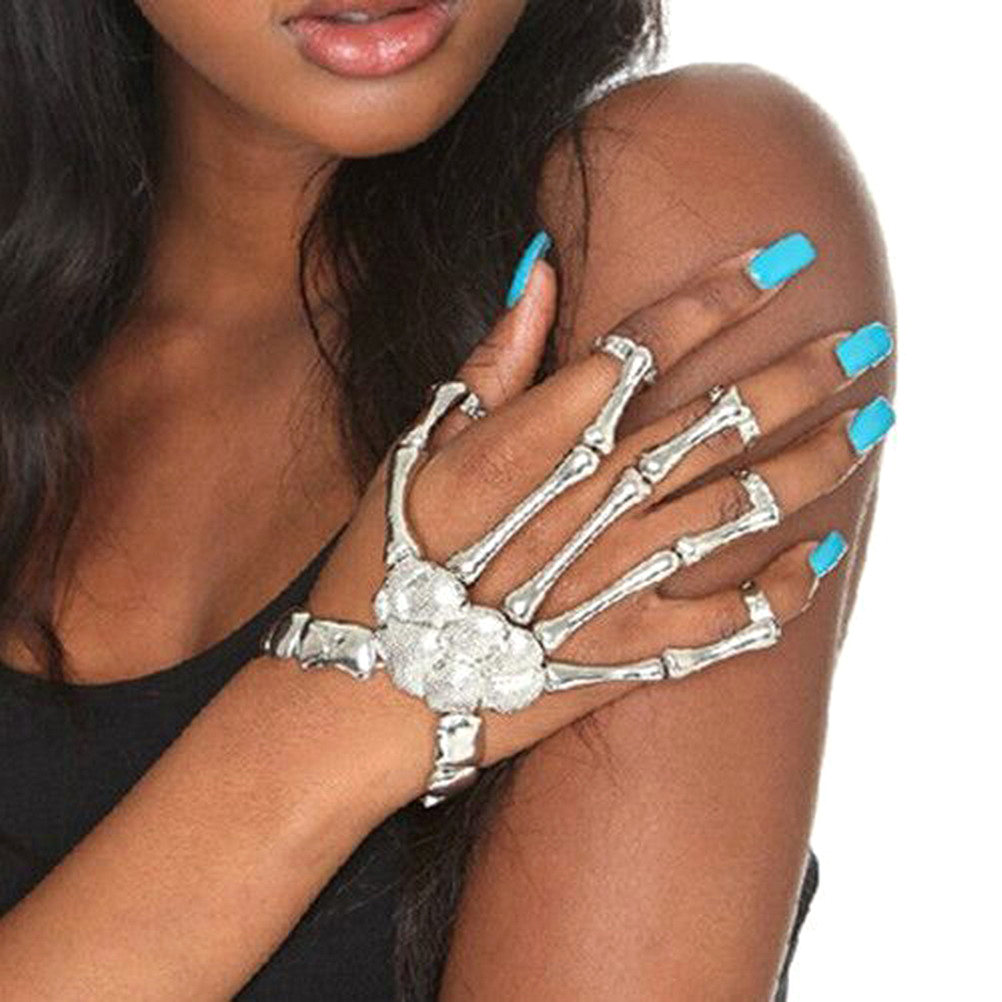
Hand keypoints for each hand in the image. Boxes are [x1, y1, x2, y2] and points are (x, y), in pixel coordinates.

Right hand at [304, 231, 893, 790]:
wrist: (376, 691)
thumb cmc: (387, 561)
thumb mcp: (423, 447)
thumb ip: (493, 360)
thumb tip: (540, 269)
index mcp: (541, 441)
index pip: (652, 341)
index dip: (723, 291)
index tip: (782, 259)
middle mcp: (595, 499)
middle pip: (723, 416)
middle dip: (804, 372)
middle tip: (864, 344)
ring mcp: (621, 576)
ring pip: (747, 504)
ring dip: (818, 461)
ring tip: (870, 428)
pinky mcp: (630, 647)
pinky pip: (732, 618)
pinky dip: (784, 586)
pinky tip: (821, 553)